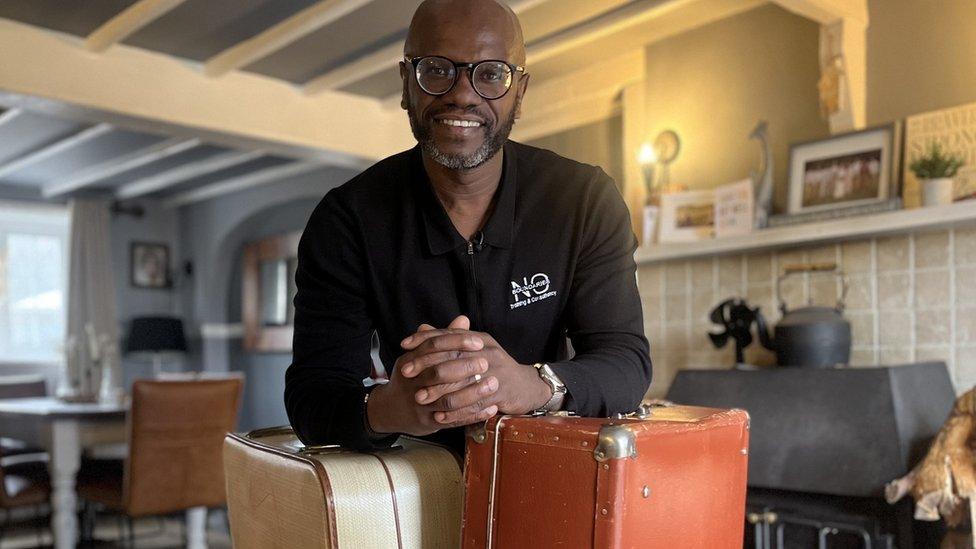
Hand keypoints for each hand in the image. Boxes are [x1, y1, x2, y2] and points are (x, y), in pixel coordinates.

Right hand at [366, 316, 499, 435]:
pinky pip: (453, 419)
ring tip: (493, 385)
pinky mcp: (427, 422)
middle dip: (465, 367)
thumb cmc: (411, 378)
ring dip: (472, 393)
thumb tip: (463, 320)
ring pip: (447, 399)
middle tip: (487, 362)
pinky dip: (473, 414)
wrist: (390, 409)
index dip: (457, 342)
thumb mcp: (420, 356)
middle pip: (438, 372)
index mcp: (410, 361)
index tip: (478, 342)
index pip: (433, 346)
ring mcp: (419, 404)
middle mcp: (412, 382)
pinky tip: (491, 408)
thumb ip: (443, 338)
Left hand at [400, 324, 551, 425]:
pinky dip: (455, 411)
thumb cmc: (494, 367)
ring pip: (460, 382)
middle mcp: (486, 352)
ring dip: (438, 391)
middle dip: (426, 366)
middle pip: (451, 356)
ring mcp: (495, 372)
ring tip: (419, 398)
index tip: (403, 346)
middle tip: (406, 375)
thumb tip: (421, 328)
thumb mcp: (473, 349)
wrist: (526, 386)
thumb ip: (448, 340)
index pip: (447, 335)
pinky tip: (440, 416)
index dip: (424, 340)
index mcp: (478, 339)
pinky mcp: (501, 393)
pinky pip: (473, 403)